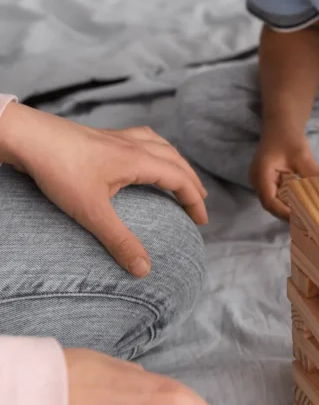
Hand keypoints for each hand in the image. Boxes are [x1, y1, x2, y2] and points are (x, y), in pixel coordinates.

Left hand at [0, 103, 207, 276]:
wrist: (29, 137)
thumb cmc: (60, 170)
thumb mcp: (91, 212)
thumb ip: (119, 240)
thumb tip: (144, 269)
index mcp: (137, 160)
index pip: (179, 178)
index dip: (194, 199)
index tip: (202, 219)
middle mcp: (132, 145)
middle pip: (174, 159)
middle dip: (190, 179)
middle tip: (199, 199)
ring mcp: (116, 137)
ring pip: (159, 144)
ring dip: (175, 160)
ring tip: (179, 173)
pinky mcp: (101, 136)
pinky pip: (141, 137)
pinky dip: (154, 147)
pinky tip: (142, 154)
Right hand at [250, 125, 318, 218]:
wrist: (280, 125)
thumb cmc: (288, 137)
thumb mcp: (302, 156)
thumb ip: (313, 174)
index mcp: (261, 174)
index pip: (269, 201)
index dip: (284, 212)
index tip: (302, 218)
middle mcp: (257, 181)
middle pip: (271, 204)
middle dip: (288, 214)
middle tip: (307, 221)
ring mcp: (260, 182)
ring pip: (273, 202)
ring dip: (288, 208)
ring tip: (306, 215)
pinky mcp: (267, 181)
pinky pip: (276, 196)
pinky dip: (288, 201)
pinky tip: (302, 204)